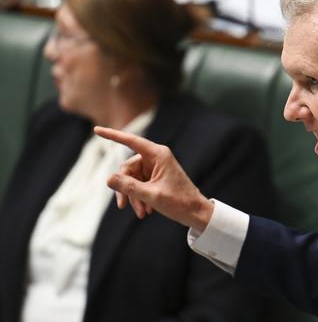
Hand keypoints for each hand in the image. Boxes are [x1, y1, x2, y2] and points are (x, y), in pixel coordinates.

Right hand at [94, 126, 213, 230]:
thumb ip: (129, 187)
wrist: (196, 213)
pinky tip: (146, 210)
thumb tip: (108, 179)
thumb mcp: (151, 196)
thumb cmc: (179, 202)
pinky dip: (139, 197)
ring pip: (132, 179)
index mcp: (158, 154)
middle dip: (125, 188)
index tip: (96, 130)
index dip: (112, 135)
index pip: (131, 141)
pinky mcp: (156, 177)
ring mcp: (156, 167)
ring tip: (141, 213)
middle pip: (127, 168)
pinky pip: (139, 184)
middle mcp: (156, 157)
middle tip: (122, 206)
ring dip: (133, 196)